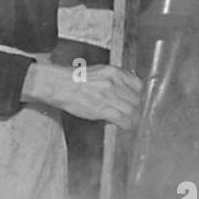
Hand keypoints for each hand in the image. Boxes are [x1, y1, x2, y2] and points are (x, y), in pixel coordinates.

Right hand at [23, 60, 142, 129]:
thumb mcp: (99, 72)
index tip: (135, 101)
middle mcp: (114, 82)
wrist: (59, 85)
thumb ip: (114, 79)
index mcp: (114, 72)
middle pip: (136, 99)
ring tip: (130, 122)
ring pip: (132, 110)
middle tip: (133, 114)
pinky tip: (125, 127)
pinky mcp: (103, 109)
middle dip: (136, 109)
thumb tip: (126, 89)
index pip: (138, 85)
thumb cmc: (75, 80)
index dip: (138, 95)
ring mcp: (109, 95)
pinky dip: (127, 125)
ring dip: (133, 119)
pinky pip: (124, 120)